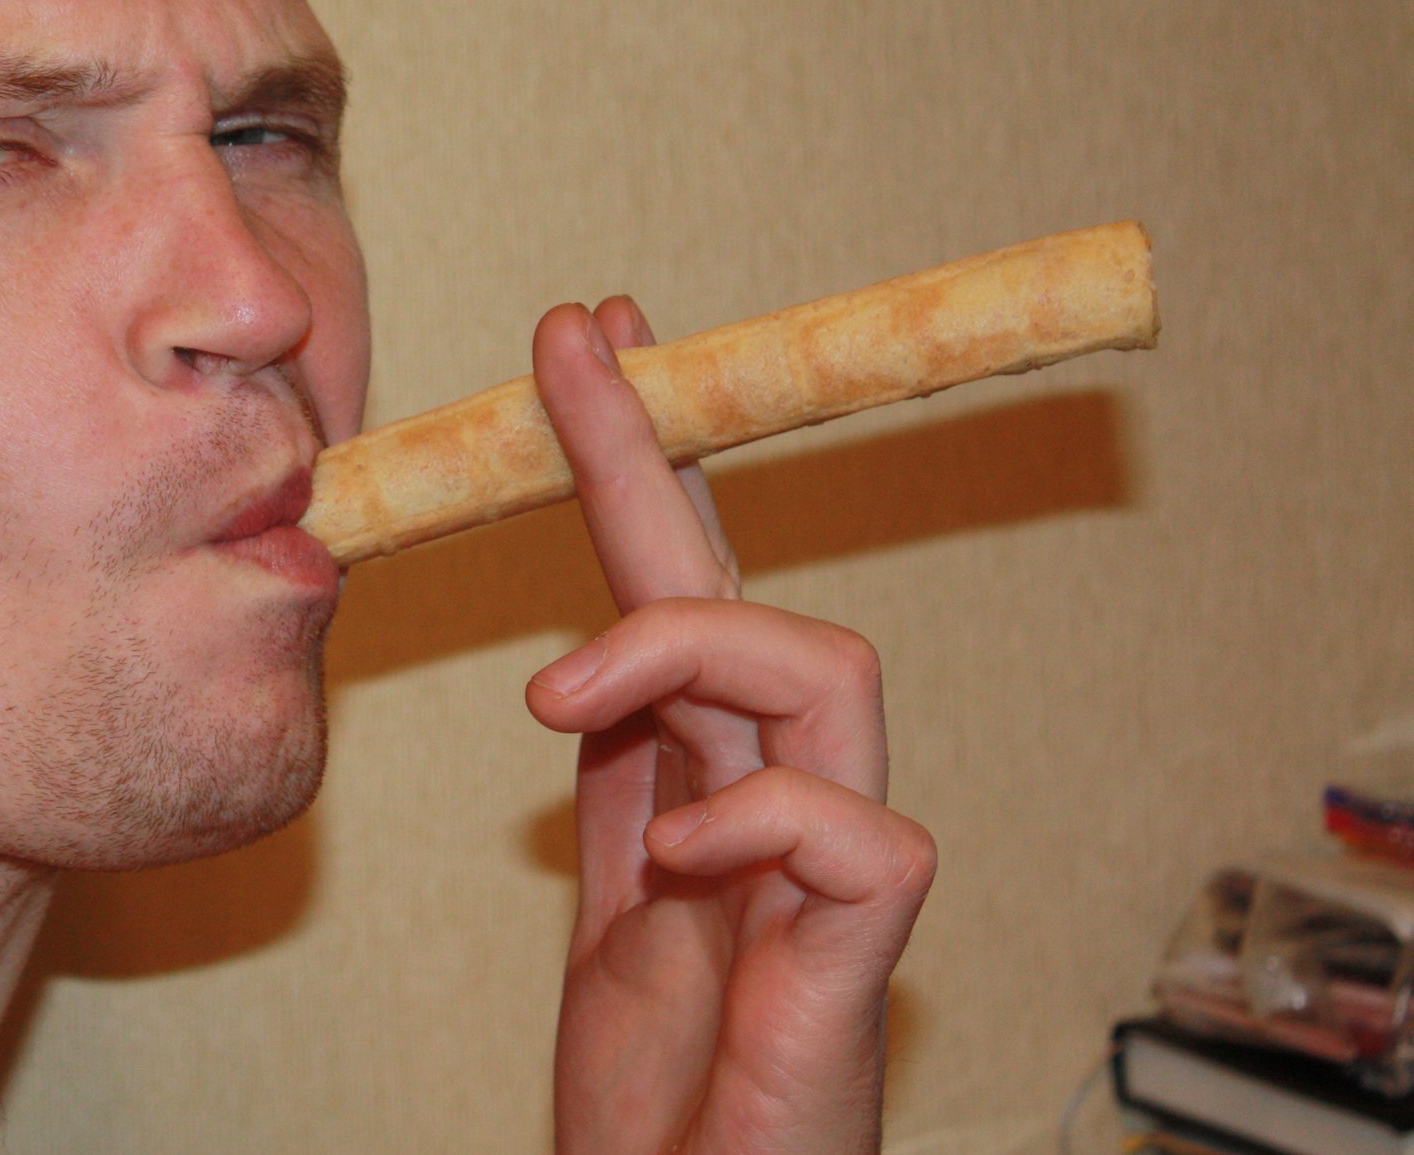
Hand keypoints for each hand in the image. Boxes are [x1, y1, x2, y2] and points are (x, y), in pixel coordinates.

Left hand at [524, 297, 935, 1154]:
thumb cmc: (664, 1094)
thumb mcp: (614, 906)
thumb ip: (620, 789)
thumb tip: (574, 665)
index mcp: (705, 781)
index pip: (681, 586)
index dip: (640, 464)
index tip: (590, 344)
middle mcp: (778, 802)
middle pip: (741, 586)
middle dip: (654, 454)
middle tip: (578, 343)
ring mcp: (830, 876)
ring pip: (830, 669)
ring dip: (686, 647)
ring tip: (561, 705)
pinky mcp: (863, 962)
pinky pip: (860, 831)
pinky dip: (757, 825)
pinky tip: (674, 866)